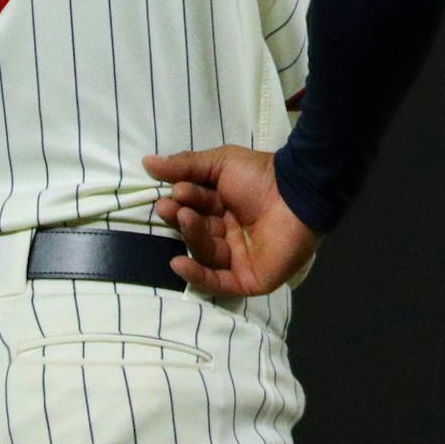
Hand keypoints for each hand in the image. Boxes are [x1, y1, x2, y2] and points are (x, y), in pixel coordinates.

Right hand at [144, 146, 321, 296]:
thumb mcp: (221, 163)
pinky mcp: (249, 278)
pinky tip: (178, 262)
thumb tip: (146, 161)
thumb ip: (186, 165)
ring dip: (191, 235)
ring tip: (186, 216)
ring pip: (205, 252)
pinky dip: (196, 274)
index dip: (183, 202)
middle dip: (183, 219)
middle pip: (198, 232)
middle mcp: (232, 233)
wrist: (298, 194)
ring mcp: (241, 258)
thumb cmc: (262, 176)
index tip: (170, 193)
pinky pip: (217, 282)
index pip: (196, 210)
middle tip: (171, 206)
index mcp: (227, 208)